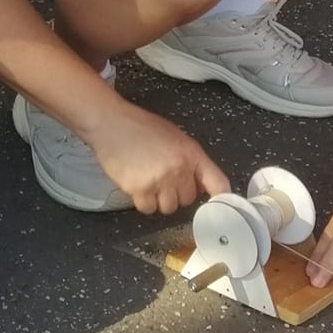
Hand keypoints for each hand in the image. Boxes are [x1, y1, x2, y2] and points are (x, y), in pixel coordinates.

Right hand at [84, 103, 228, 216]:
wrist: (110, 123)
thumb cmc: (140, 127)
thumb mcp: (174, 136)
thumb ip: (190, 161)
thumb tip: (202, 186)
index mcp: (192, 153)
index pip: (218, 182)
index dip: (222, 199)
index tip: (220, 208)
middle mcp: (179, 168)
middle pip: (188, 199)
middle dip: (177, 193)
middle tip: (163, 178)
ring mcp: (159, 180)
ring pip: (169, 208)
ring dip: (160, 199)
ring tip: (149, 181)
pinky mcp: (139, 189)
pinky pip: (148, 209)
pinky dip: (143, 202)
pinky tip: (137, 185)